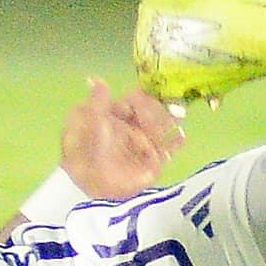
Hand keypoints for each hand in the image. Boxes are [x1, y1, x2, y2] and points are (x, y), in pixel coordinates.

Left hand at [60, 77, 181, 199]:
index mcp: (117, 114)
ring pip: (164, 126)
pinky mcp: (152, 162)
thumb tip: (96, 79)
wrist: (88, 186)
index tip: (151, 98)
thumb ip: (96, 103)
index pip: (137, 99)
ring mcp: (144, 144)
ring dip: (171, 120)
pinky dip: (176, 142)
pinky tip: (181, 137)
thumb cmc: (84, 152)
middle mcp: (134, 126)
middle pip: (154, 111)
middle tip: (169, 108)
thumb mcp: (86, 125)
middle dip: (162, 109)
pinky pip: (169, 149)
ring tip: (178, 117)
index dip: (145, 98)